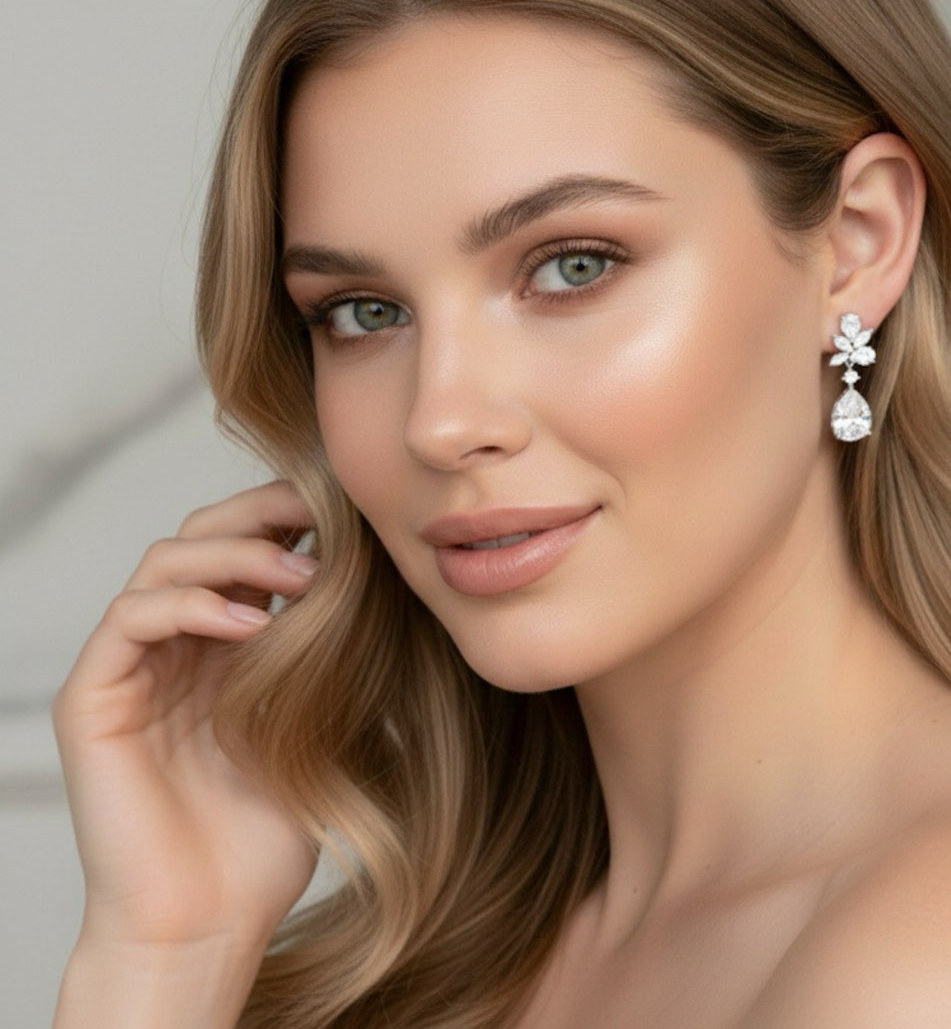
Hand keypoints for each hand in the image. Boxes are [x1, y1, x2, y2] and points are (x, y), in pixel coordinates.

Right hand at [53, 479, 320, 956]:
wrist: (213, 918)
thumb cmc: (271, 830)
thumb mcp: (326, 718)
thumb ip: (336, 648)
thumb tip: (383, 572)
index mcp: (224, 643)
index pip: (244, 545)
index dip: (289, 515)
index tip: (350, 508)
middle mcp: (173, 643)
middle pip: (201, 534)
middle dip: (261, 512)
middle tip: (323, 514)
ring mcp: (130, 666)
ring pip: (164, 561)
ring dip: (234, 553)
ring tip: (300, 576)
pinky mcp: (93, 698)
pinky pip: (129, 619)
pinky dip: (190, 604)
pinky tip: (251, 624)